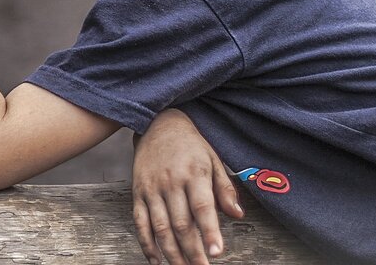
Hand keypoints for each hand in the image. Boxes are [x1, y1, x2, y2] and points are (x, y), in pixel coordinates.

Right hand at [132, 109, 243, 264]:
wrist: (157, 124)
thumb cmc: (190, 146)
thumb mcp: (213, 160)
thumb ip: (225, 189)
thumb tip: (237, 215)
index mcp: (194, 174)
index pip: (203, 208)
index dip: (209, 232)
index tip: (216, 253)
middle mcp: (171, 182)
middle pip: (181, 224)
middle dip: (192, 251)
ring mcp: (152, 188)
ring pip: (160, 227)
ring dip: (172, 253)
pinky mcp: (137, 192)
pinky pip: (140, 222)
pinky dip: (146, 243)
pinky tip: (156, 260)